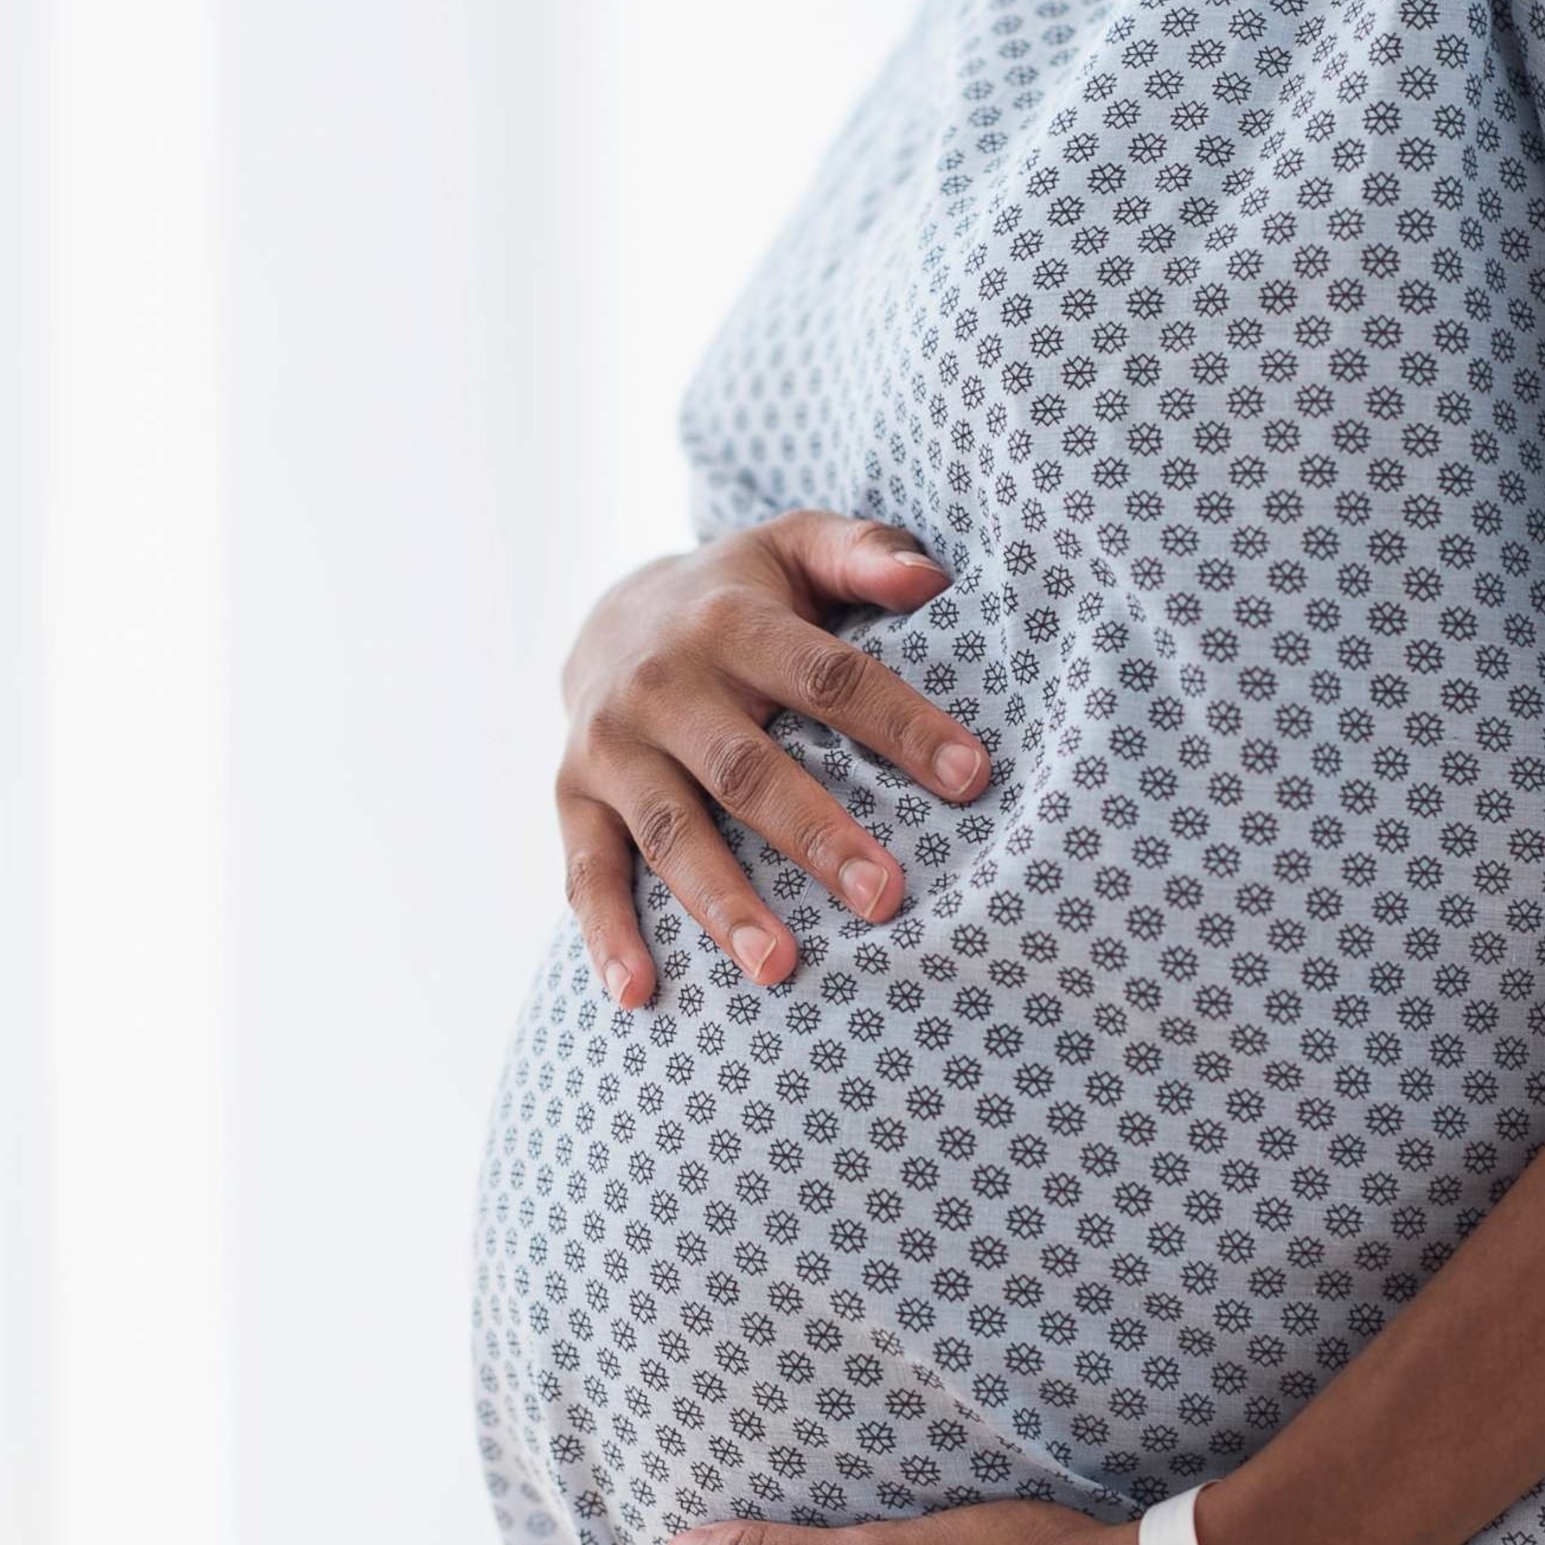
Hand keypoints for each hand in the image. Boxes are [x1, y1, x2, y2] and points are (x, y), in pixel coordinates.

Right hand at [557, 508, 991, 1008]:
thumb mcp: (796, 547)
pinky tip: (640, 996)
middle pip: (747, 768)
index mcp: (731, 622)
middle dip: (816, 835)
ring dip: (724, 903)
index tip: (971, 780)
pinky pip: (586, 874)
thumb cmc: (740, 597)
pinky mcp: (572, 798)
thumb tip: (933, 575)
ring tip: (781, 969)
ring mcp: (611, 747)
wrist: (609, 616)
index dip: (901, 726)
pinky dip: (607, 937)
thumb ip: (864, 550)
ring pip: (671, 833)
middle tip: (886, 898)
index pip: (829, 677)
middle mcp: (663, 684)